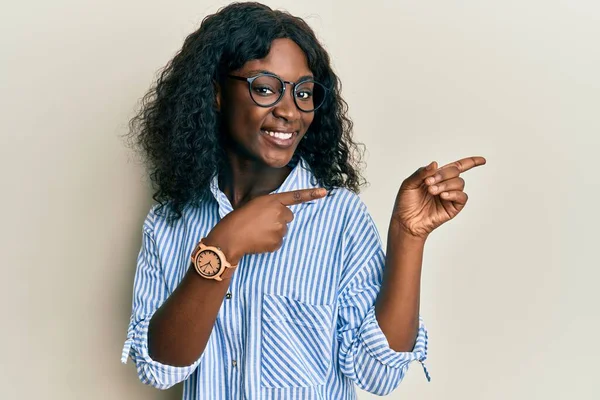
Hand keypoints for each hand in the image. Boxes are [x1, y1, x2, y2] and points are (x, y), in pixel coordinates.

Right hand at [205, 188, 326, 261]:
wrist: (230, 237)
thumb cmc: (238, 219)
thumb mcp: (254, 205)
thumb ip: (270, 207)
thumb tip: (281, 216)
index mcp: (272, 201)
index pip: (295, 196)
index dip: (311, 194)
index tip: (324, 192)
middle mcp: (279, 213)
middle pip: (288, 216)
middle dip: (279, 219)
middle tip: (262, 222)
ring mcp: (280, 229)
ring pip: (283, 230)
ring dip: (274, 231)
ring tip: (258, 231)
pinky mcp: (277, 242)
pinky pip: (279, 241)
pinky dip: (271, 242)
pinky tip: (259, 240)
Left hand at [392, 156, 486, 238]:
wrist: (405, 222)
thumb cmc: (405, 203)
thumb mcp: (409, 184)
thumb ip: (421, 173)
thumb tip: (435, 163)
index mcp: (436, 177)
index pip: (457, 167)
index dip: (471, 162)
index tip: (482, 160)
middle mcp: (445, 185)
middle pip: (456, 171)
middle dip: (443, 174)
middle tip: (429, 183)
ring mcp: (450, 197)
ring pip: (459, 183)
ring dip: (446, 184)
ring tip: (432, 191)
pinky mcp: (453, 208)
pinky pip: (462, 197)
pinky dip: (453, 193)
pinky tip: (443, 196)